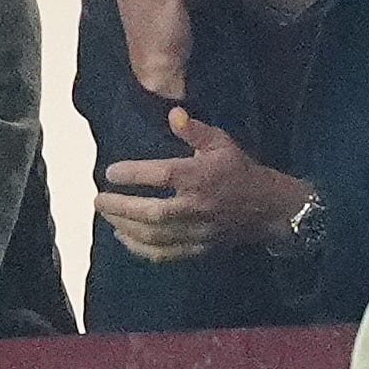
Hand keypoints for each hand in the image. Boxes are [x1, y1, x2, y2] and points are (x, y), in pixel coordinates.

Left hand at [97, 109, 312, 262]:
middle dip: (121, 208)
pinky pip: (164, 254)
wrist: (269, 208)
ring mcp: (197, 232)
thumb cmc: (240, 170)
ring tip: (106, 215)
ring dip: (125, 227)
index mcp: (202, 177)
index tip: (111, 172)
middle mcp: (198, 207)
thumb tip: (173, 114)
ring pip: (155, 236)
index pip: (163, 177)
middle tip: (98, 199)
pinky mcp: (198, 248)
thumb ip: (195, 130)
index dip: (134, 175)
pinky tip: (123, 237)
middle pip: (153, 214)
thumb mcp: (222, 143)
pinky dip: (140, 249)